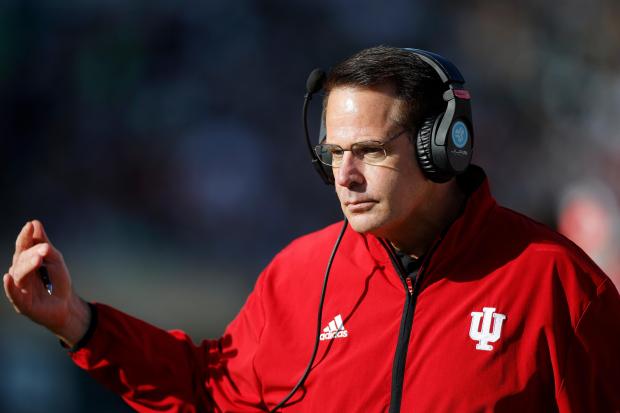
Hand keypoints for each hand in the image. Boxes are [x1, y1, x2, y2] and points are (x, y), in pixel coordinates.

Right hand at [4, 220, 89, 345]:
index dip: (25, 236)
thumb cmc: (58, 281)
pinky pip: (13, 293)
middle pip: (21, 259)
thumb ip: (44, 243)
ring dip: (27, 265)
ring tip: (38, 259)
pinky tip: (8, 278)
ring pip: (19, 273)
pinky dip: (9, 286)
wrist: (65, 304)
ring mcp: (19, 287)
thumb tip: (35, 224)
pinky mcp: (21, 302)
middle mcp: (19, 272)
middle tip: (45, 248)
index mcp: (26, 261)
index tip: (30, 225)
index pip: (23, 246)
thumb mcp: (54, 259)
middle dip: (32, 252)